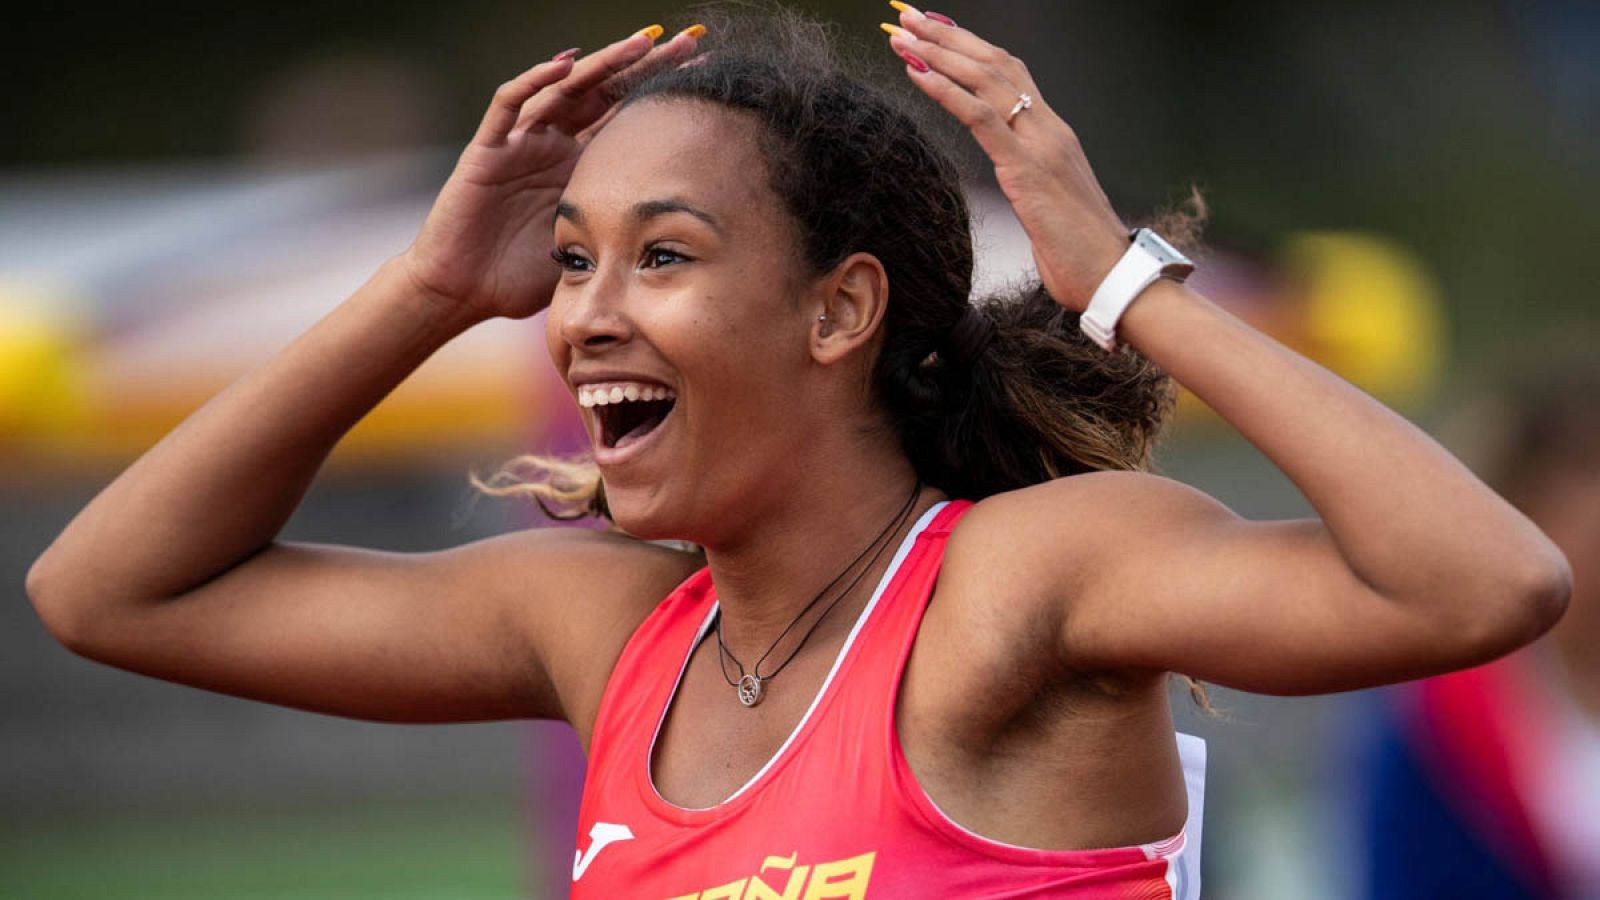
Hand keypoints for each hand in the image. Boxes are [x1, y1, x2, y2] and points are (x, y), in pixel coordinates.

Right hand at [402, 27, 701, 321]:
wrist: (463, 292)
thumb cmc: (519, 279)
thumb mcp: (586, 252)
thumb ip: (622, 238)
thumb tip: (679, 250)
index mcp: (580, 168)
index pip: (627, 120)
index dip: (660, 97)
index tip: (706, 79)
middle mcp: (554, 146)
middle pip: (604, 93)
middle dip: (644, 66)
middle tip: (688, 42)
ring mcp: (521, 144)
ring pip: (565, 89)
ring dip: (602, 64)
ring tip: (641, 42)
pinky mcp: (488, 150)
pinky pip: (509, 106)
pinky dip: (534, 82)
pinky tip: (564, 65)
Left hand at [884, 7, 1127, 312]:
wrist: (1111, 275)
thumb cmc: (1080, 251)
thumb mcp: (1049, 204)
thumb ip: (1031, 180)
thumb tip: (1014, 178)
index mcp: (1054, 134)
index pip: (1012, 74)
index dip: (973, 48)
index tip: (938, 31)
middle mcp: (1049, 128)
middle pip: (996, 64)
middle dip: (949, 38)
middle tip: (910, 17)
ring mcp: (1040, 144)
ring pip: (987, 79)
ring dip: (940, 53)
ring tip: (903, 36)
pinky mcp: (1027, 168)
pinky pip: (981, 116)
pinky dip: (946, 90)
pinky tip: (918, 74)